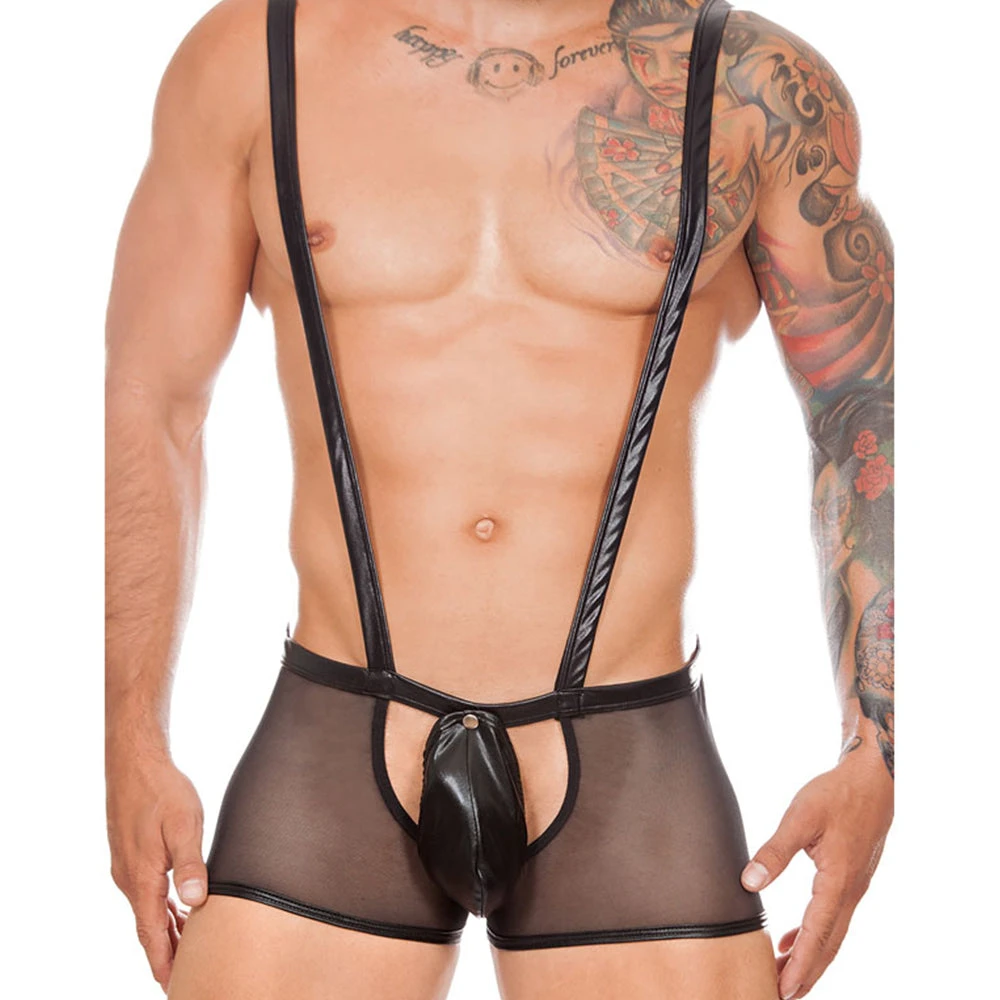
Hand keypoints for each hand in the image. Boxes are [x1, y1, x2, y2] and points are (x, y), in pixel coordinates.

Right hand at [106, 748, 207, 992]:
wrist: (134, 760)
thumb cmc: (163, 789)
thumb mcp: (184, 824)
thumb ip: (190, 863)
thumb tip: (195, 901)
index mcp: (142, 877)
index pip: (152, 932)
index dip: (164, 960)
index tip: (174, 986)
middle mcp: (129, 878)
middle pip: (149, 927)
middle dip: (167, 952)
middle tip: (186, 976)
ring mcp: (127, 866)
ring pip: (148, 910)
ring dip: (166, 930)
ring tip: (187, 950)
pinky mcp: (131, 854)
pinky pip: (147, 892)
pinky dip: (162, 908)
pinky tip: (178, 909)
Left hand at [740, 746, 893, 998]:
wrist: (872, 780)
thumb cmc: (836, 795)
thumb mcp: (800, 816)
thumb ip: (774, 850)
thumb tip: (749, 882)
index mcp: (838, 881)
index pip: (816, 934)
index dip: (799, 964)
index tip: (783, 989)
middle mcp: (850, 892)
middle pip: (827, 945)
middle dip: (805, 973)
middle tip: (781, 995)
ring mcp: (853, 888)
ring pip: (831, 935)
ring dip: (808, 957)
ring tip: (783, 977)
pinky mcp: (850, 880)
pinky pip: (832, 919)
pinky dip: (813, 936)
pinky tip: (790, 940)